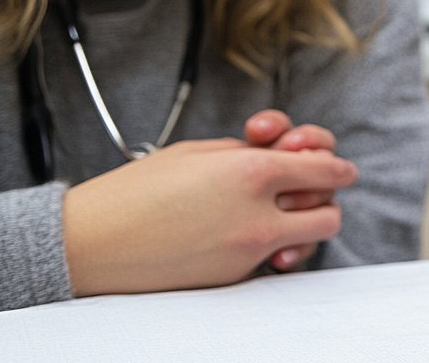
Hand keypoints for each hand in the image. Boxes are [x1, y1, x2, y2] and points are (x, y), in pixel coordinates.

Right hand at [62, 138, 356, 296]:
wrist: (92, 243)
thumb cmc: (136, 191)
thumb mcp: (198, 151)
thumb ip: (251, 152)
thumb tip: (285, 159)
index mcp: (252, 171)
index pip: (325, 168)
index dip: (335, 164)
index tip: (336, 166)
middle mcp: (259, 214)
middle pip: (330, 208)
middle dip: (326, 195)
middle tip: (309, 185)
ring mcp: (249, 251)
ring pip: (313, 239)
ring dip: (308, 223)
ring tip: (285, 211)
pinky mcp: (234, 277)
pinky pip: (275, 259)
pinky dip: (276, 247)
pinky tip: (254, 235)